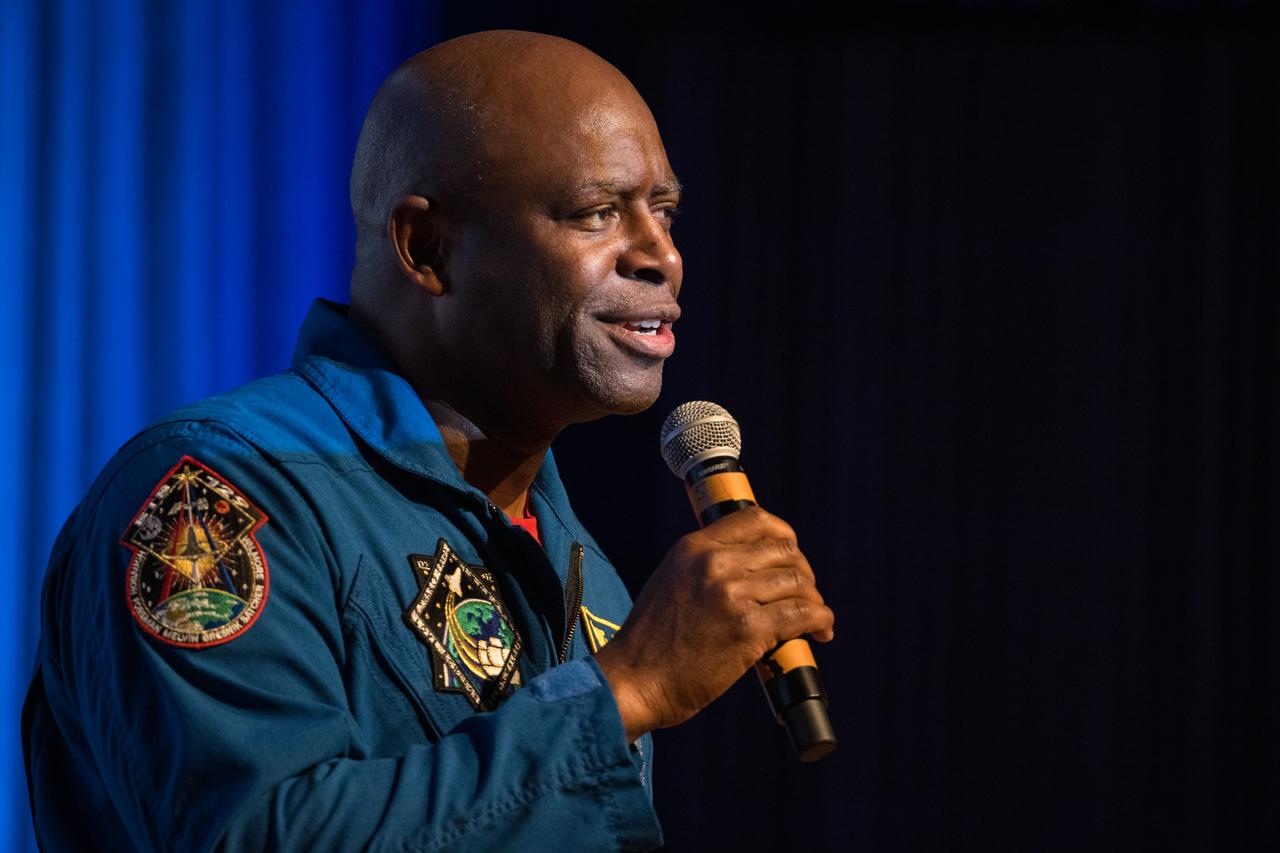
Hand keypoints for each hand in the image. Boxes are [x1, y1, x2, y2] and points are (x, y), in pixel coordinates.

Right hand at [593, 506, 834, 741]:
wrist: (633, 681)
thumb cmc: (651, 643)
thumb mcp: (671, 582)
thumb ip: (704, 568)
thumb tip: (749, 568)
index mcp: (693, 547)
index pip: (755, 519)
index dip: (784, 535)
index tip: (792, 554)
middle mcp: (714, 563)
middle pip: (784, 551)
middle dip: (803, 572)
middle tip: (805, 595)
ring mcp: (732, 594)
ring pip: (798, 583)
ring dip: (814, 601)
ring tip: (815, 619)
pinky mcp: (748, 629)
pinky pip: (803, 614)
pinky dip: (821, 621)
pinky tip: (821, 632)